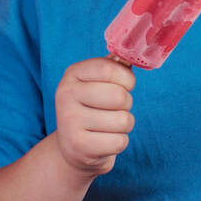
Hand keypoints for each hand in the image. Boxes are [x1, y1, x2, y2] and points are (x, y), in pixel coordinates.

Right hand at [53, 56, 135, 176]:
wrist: (73, 147)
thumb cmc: (94, 108)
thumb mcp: (98, 83)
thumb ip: (115, 66)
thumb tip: (134, 53)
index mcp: (72, 73)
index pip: (109, 68)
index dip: (127, 79)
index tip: (125, 85)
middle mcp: (65, 95)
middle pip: (119, 96)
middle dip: (126, 104)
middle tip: (113, 109)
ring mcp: (69, 122)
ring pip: (123, 120)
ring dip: (124, 125)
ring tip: (108, 126)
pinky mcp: (78, 146)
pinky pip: (119, 141)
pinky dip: (119, 142)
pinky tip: (104, 141)